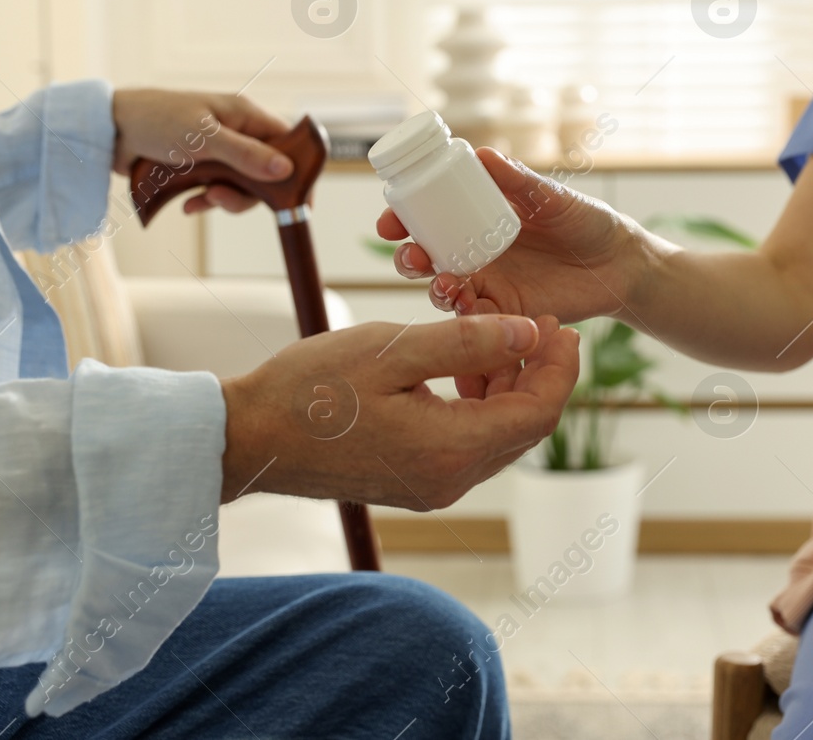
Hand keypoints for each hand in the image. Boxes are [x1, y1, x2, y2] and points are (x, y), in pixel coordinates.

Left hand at [111, 88, 293, 214]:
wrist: (109, 130)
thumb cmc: (156, 121)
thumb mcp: (204, 139)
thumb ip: (245, 155)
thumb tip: (285, 170)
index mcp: (244, 115)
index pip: (287, 143)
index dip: (297, 171)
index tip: (302, 201)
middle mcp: (236, 132)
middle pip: (264, 172)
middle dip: (247, 193)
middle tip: (222, 201)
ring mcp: (218, 151)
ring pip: (240, 186)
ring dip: (223, 199)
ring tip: (200, 201)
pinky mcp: (199, 167)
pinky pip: (217, 190)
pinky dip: (206, 201)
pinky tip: (188, 204)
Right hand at [220, 314, 579, 508]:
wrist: (250, 437)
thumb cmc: (311, 388)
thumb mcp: (392, 349)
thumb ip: (467, 343)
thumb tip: (528, 333)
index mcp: (451, 448)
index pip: (538, 412)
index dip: (560, 367)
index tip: (562, 325)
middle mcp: (451, 480)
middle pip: (525, 429)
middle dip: (541, 375)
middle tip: (541, 326)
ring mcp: (432, 487)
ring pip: (499, 437)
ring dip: (510, 389)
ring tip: (500, 337)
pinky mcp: (414, 482)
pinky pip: (469, 444)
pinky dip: (479, 406)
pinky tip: (462, 369)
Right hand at [375, 148, 639, 323]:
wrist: (621, 263)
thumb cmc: (587, 221)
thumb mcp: (551, 197)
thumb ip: (517, 180)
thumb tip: (480, 153)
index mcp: (478, 219)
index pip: (430, 219)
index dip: (404, 219)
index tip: (390, 221)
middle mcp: (476, 253)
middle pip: (427, 258)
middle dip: (408, 259)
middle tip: (410, 256)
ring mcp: (490, 284)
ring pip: (446, 290)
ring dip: (435, 287)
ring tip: (444, 283)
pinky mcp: (508, 312)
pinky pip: (478, 319)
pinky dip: (467, 316)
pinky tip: (470, 307)